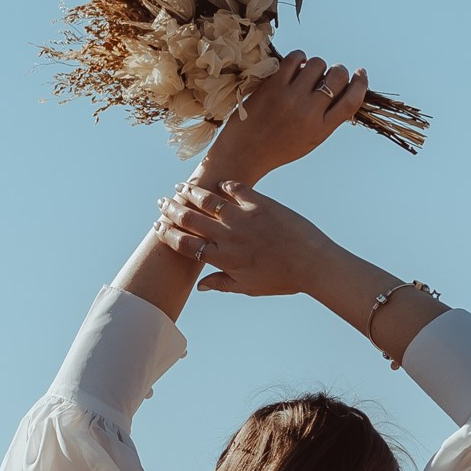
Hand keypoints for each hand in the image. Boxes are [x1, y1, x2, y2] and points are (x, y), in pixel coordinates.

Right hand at [159, 176, 342, 302]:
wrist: (312, 263)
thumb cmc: (282, 279)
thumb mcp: (249, 287)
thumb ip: (222, 284)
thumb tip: (200, 286)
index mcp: (223, 258)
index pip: (185, 244)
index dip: (168, 235)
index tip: (158, 227)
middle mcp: (228, 236)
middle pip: (190, 219)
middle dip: (171, 209)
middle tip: (162, 202)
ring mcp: (243, 217)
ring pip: (208, 200)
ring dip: (191, 192)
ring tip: (181, 187)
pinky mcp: (260, 203)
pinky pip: (237, 188)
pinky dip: (226, 184)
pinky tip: (220, 183)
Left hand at [200, 54, 367, 187]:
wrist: (244, 154)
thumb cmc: (278, 148)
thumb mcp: (310, 140)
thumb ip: (327, 119)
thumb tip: (342, 89)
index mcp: (321, 129)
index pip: (351, 101)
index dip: (360, 83)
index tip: (360, 73)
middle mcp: (309, 113)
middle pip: (337, 77)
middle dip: (338, 70)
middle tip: (330, 73)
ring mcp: (290, 97)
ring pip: (317, 64)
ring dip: (316, 64)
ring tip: (308, 72)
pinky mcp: (273, 86)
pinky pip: (295, 59)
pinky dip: (299, 57)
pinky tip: (296, 65)